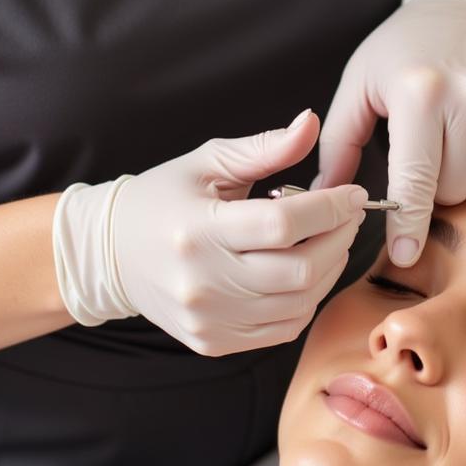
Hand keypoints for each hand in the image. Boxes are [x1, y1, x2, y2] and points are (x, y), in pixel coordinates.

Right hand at [52, 110, 367, 355]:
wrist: (112, 255)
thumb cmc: (163, 200)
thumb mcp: (207, 162)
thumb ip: (264, 148)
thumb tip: (311, 124)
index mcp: (198, 229)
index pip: (282, 225)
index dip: (330, 209)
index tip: (354, 195)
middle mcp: (202, 281)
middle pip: (300, 271)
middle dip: (339, 240)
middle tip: (348, 217)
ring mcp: (209, 318)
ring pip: (298, 304)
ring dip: (329, 270)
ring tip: (329, 241)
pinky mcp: (214, 342)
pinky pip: (282, 329)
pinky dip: (306, 301)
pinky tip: (305, 272)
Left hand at [313, 0, 465, 266]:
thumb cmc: (404, 49)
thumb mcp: (359, 84)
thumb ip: (338, 143)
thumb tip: (325, 195)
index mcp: (420, 92)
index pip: (415, 179)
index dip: (409, 223)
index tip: (406, 254)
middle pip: (449, 190)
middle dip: (429, 185)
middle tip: (420, 150)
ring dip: (461, 176)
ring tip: (448, 137)